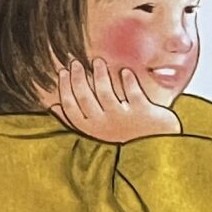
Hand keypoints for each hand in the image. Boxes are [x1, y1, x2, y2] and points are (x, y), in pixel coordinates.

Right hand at [51, 57, 181, 144]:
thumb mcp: (99, 133)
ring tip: (97, 61)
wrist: (158, 149)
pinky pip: (132, 94)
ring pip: (105, 93)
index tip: (62, 72)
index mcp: (93, 130)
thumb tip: (54, 107)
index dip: (64, 89)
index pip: (71, 108)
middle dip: (78, 78)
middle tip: (76, 62)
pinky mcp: (143, 113)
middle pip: (85, 98)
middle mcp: (105, 126)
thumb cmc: (125, 137)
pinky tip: (124, 71)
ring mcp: (124, 119)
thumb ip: (80, 120)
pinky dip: (128, 81)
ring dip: (99, 75)